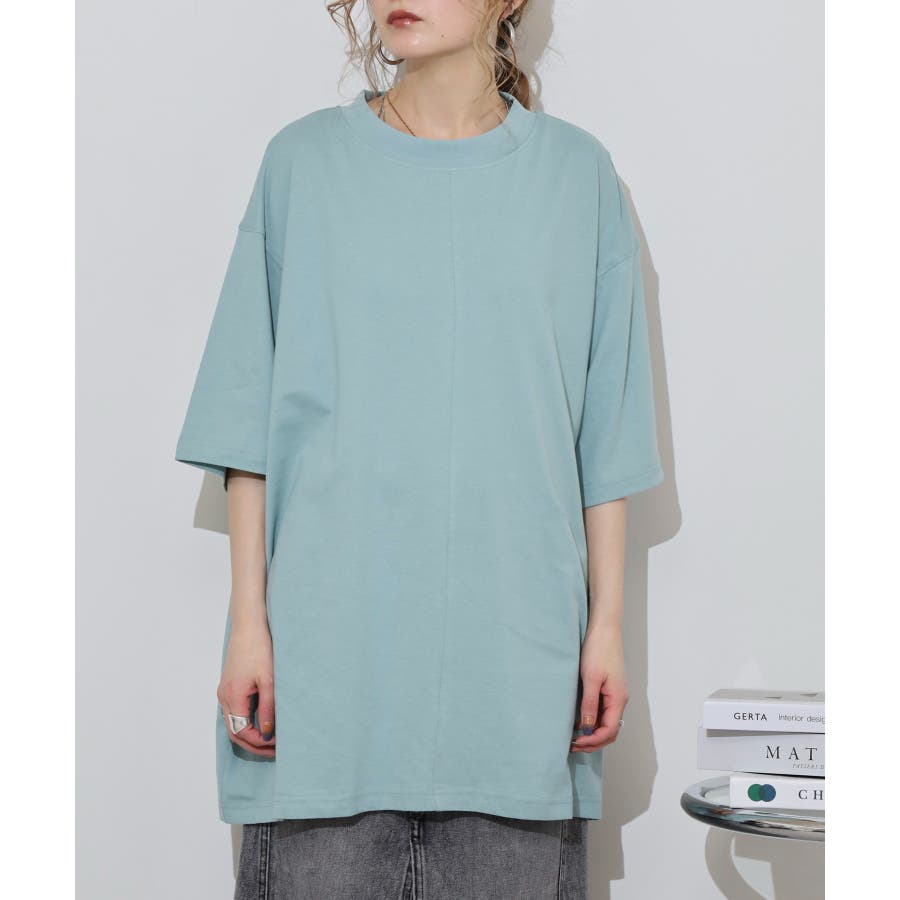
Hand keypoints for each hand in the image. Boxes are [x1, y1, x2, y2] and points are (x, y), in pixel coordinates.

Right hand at [217, 620, 275, 757]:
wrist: (248, 626)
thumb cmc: (260, 649)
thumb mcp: (269, 680)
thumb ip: (268, 708)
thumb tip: (269, 734)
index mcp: (232, 697)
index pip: (242, 733)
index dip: (259, 743)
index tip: (278, 746)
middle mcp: (224, 697)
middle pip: (235, 732)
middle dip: (254, 744)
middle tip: (276, 750)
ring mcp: (224, 691)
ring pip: (233, 723)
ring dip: (250, 734)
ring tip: (271, 739)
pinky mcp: (228, 686)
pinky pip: (234, 712)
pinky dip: (246, 722)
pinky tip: (262, 721)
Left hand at [570, 625, 627, 752]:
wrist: (604, 629)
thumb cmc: (597, 650)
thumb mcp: (590, 678)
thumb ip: (590, 704)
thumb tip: (587, 728)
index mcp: (618, 699)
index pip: (609, 731)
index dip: (593, 741)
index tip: (575, 742)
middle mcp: (619, 700)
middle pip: (610, 731)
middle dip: (593, 741)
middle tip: (572, 745)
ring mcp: (615, 694)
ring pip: (606, 722)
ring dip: (592, 733)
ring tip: (573, 736)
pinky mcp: (609, 688)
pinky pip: (603, 712)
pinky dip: (593, 721)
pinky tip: (579, 721)